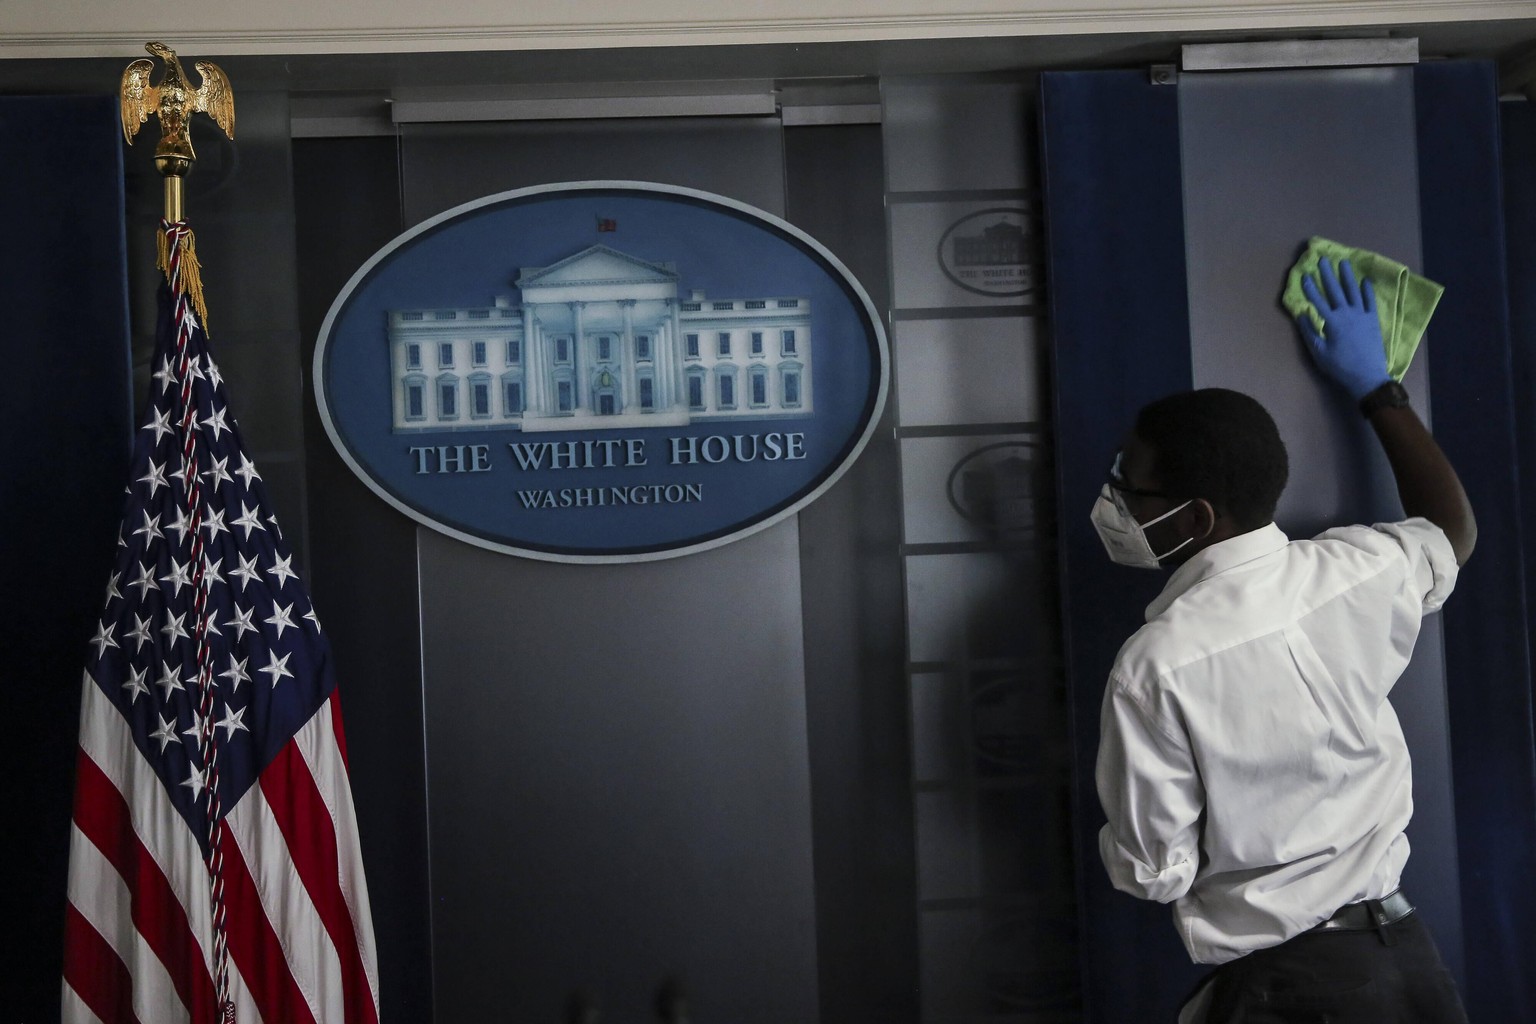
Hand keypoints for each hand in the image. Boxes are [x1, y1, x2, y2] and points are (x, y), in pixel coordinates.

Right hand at [1295, 257, 1390, 400]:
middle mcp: (1347, 313)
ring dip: (1347, 276)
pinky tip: (1364, 280)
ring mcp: (1362, 314)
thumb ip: (1309, 331)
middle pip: (1335, 290)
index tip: (1304, 274)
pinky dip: (1367, 290)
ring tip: (1343, 263)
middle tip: (1323, 259)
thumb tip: (1301, 313)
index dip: (1310, 287)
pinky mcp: (1373, 319)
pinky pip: (1370, 301)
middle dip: (1328, 274)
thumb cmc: (1339, 366)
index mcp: (1332, 321)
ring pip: (1353, 291)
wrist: (1367, 375)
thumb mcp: (1319, 352)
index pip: (1318, 300)